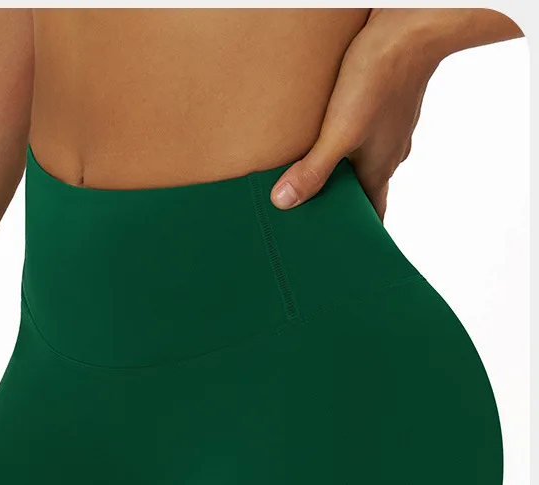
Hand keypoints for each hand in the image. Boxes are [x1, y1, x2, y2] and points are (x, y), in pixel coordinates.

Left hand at [270, 9, 443, 219]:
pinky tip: (328, 133)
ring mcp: (390, 128)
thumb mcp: (338, 132)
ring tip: (310, 175)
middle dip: (339, 202)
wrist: (412, 26)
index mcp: (379, 170)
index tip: (336, 248)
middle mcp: (389, 153)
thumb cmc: (379, 79)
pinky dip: (346, 142)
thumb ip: (313, 170)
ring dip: (340, 170)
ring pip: (363, 159)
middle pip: (362, 188)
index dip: (355, 233)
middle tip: (310, 213)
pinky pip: (365, 132)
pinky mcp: (386, 103)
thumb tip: (284, 203)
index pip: (371, 215)